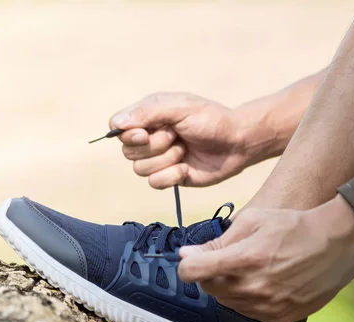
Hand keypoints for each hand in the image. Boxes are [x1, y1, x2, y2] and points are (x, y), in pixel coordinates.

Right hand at [109, 92, 263, 187]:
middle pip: (128, 151)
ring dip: (166, 160)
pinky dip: (171, 175)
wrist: (237, 143)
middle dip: (155, 146)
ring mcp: (158, 159)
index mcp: (148, 117)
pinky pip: (154, 183)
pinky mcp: (168, 177)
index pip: (118, 128)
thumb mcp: (180, 107)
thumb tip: (116, 123)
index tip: (145, 133)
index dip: (128, 134)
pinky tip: (186, 168)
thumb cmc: (211, 119)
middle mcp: (149, 138)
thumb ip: (148, 112)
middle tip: (177, 136)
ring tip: (185, 150)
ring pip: (140, 169)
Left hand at [177, 196, 353, 321]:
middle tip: (221, 261)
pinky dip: (245, 299)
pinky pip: (247, 312)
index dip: (185, 266)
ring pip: (227, 301)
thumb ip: (217, 241)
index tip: (188, 261)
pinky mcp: (280, 317)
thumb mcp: (252, 221)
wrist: (336, 244)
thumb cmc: (292, 226)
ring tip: (244, 270)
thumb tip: (186, 254)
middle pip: (208, 289)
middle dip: (207, 274)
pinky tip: (258, 283)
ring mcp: (268, 305)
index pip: (194, 272)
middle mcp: (254, 287)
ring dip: (226, 287)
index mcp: (244, 259)